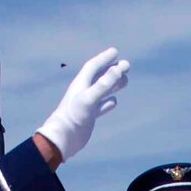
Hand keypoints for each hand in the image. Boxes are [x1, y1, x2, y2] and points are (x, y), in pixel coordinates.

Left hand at [35, 47, 131, 163]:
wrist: (63, 138)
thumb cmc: (74, 116)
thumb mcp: (89, 98)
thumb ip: (103, 84)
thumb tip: (118, 69)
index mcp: (81, 84)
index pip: (93, 67)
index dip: (104, 58)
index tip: (116, 52)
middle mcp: (83, 92)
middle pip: (100, 77)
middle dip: (113, 70)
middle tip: (127, 65)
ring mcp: (87, 104)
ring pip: (102, 90)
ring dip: (114, 84)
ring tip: (125, 80)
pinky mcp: (89, 116)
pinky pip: (101, 106)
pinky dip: (108, 102)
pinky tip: (114, 102)